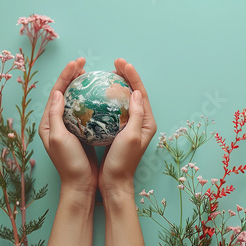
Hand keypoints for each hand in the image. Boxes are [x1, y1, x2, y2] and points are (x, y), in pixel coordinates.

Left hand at [38, 57, 98, 194]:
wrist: (81, 183)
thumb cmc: (69, 163)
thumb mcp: (58, 137)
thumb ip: (55, 115)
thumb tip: (58, 92)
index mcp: (48, 122)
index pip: (57, 92)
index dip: (66, 76)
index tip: (77, 63)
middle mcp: (57, 122)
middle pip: (65, 93)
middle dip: (73, 76)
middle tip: (84, 64)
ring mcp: (70, 127)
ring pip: (76, 100)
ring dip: (82, 86)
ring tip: (91, 74)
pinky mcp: (82, 132)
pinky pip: (86, 111)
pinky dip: (92, 100)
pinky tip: (101, 96)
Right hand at [98, 58, 156, 197]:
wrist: (113, 182)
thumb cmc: (122, 162)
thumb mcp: (131, 137)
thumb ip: (137, 115)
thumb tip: (137, 92)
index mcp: (147, 122)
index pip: (141, 93)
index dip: (133, 76)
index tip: (122, 63)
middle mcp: (141, 122)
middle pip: (134, 93)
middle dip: (126, 76)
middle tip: (115, 63)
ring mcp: (130, 126)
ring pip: (124, 99)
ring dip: (118, 84)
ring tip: (108, 72)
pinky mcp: (118, 130)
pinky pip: (114, 108)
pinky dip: (108, 98)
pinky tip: (98, 93)